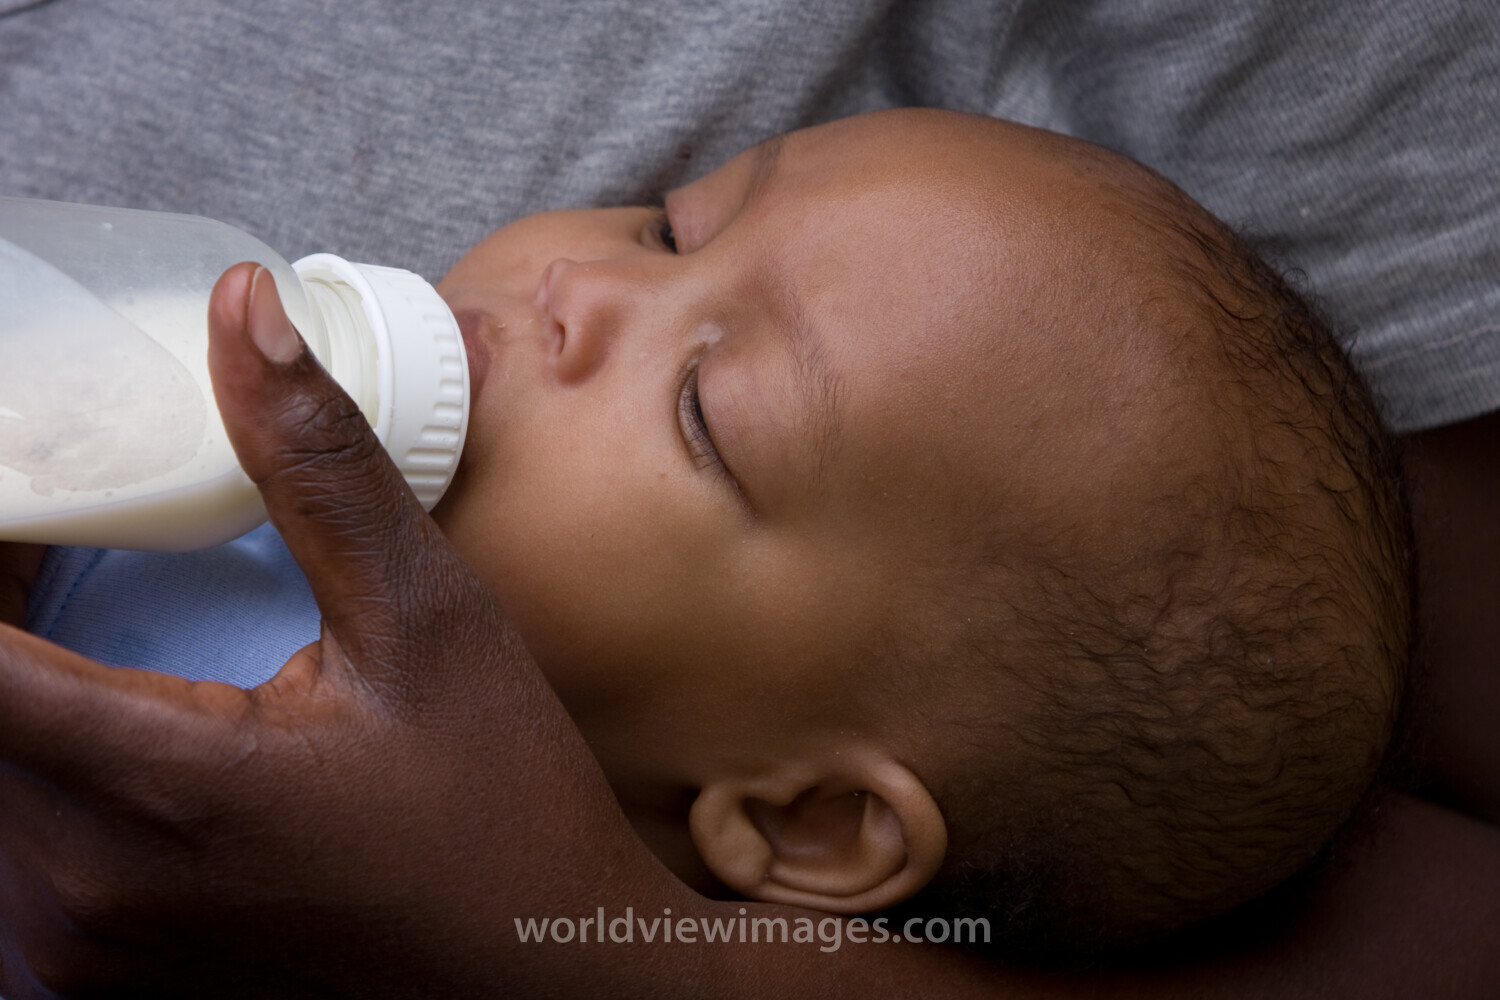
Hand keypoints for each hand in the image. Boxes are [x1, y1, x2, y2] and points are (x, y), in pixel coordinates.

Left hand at [0, 264, 671, 996]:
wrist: (549, 976)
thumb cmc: (502, 805)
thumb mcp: (427, 619)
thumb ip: (317, 464)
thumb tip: (243, 310)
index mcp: (165, 787)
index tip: (22, 484)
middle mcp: (91, 887)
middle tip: (45, 512)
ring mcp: (90, 947)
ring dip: (7, 678)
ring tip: (61, 588)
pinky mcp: (108, 975)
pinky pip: (21, 843)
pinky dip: (37, 750)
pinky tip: (114, 708)